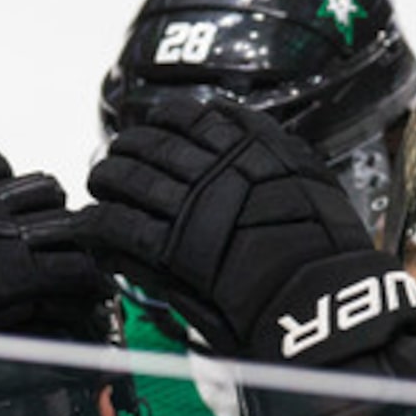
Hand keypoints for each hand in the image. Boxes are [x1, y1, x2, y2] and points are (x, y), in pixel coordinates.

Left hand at [81, 96, 415, 415]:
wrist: (320, 299)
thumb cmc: (325, 249)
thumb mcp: (308, 180)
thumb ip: (270, 153)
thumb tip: (231, 133)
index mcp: (249, 146)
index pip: (189, 116)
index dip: (163, 122)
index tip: (153, 129)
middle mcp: (213, 169)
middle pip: (150, 144)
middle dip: (127, 151)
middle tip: (115, 162)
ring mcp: (186, 207)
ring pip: (126, 178)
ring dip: (106, 180)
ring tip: (98, 188)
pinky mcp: (167, 248)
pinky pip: (117, 225)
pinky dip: (97, 223)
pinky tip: (89, 227)